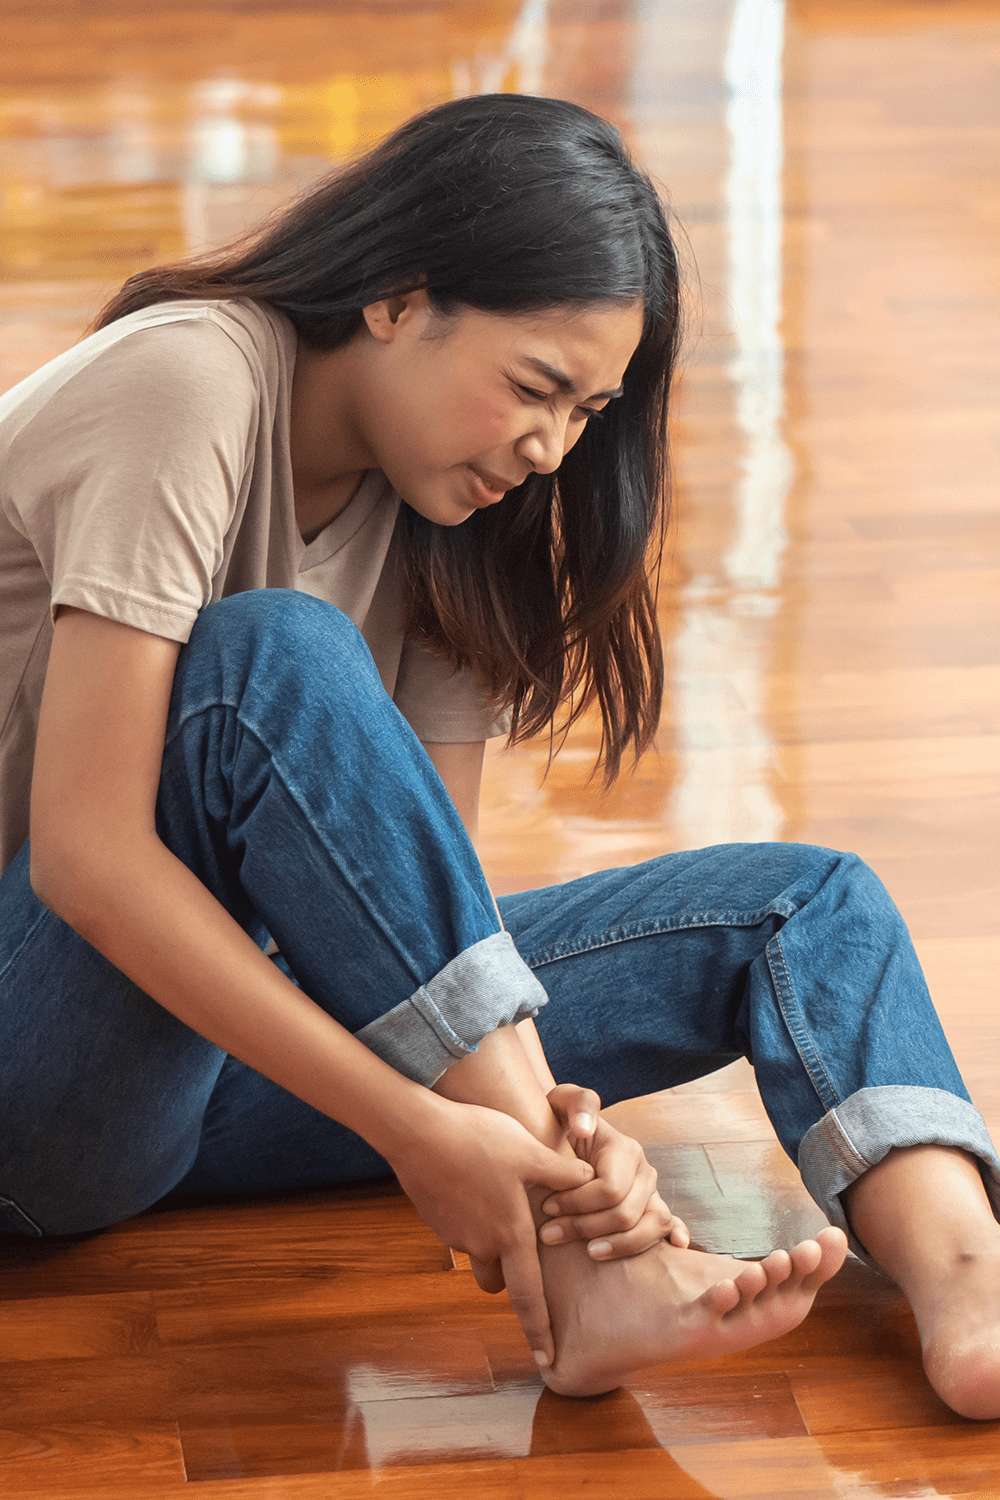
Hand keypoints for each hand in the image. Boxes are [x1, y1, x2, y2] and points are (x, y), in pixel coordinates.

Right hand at [387, 1093, 593, 1367]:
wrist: (419, 1132)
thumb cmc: (480, 1139)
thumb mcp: (529, 1151)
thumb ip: (562, 1172)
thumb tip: (589, 1178)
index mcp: (510, 1234)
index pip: (529, 1298)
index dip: (540, 1332)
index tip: (547, 1362)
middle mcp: (482, 1244)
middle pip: (499, 1280)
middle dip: (511, 1277)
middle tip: (521, 1253)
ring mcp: (454, 1234)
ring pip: (478, 1251)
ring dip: (489, 1241)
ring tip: (496, 1201)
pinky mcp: (435, 1219)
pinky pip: (459, 1228)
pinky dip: (469, 1216)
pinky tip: (471, 1182)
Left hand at [538, 1083, 689, 1259]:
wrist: (564, 1138)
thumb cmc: (559, 1123)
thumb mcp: (562, 1103)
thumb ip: (577, 1104)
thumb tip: (585, 1128)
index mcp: (625, 1149)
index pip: (609, 1190)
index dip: (576, 1204)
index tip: (545, 1208)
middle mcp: (644, 1172)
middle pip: (625, 1214)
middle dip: (585, 1227)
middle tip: (549, 1233)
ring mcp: (651, 1193)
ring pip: (651, 1227)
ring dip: (620, 1245)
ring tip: (589, 1252)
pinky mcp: (651, 1210)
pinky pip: (669, 1226)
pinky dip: (675, 1236)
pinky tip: (674, 1246)